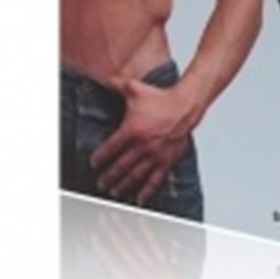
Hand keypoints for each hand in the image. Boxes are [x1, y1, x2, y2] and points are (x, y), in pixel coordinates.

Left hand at [91, 76, 203, 205]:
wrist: (186, 105)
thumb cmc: (162, 98)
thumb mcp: (136, 89)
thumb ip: (118, 84)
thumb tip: (107, 79)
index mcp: (131, 130)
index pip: (109, 149)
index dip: (99, 158)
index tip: (93, 164)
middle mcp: (142, 146)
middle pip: (120, 166)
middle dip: (108, 176)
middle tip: (100, 182)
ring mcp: (155, 155)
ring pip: (135, 176)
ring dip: (123, 185)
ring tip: (114, 192)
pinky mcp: (167, 160)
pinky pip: (155, 180)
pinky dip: (147, 191)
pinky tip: (140, 199)